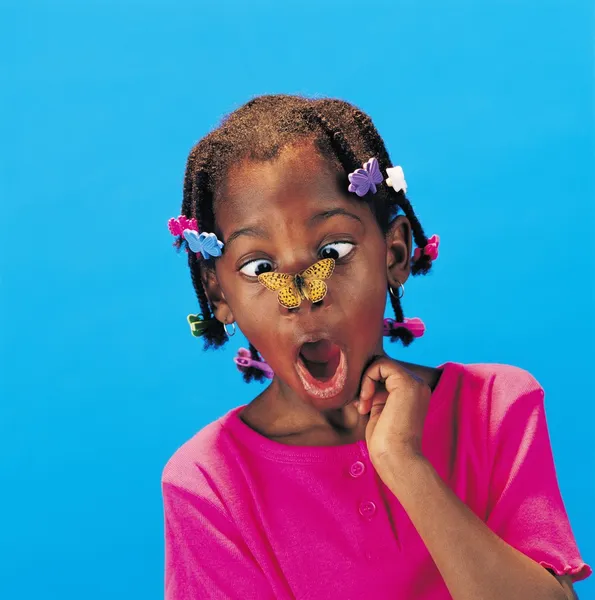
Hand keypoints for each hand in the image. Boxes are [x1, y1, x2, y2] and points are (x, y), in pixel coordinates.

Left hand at [356, 356, 431, 470]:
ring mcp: (415, 383)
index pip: (386, 374)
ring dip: (366, 382)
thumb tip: (362, 378)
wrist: (396, 459)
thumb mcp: (379, 410)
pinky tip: (366, 399)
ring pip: (381, 363)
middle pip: (383, 366)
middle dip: (366, 383)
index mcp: (413, 392)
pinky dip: (368, 378)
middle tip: (362, 406)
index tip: (363, 407)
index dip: (369, 385)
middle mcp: (418, 385)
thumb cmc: (385, 442)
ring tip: (364, 405)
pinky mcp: (407, 383)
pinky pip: (381, 364)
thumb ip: (376, 393)